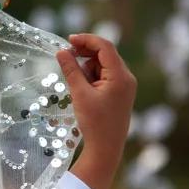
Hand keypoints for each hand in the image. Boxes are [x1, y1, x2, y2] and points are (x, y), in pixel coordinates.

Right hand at [56, 34, 136, 188]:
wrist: (106, 149)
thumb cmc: (94, 122)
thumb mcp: (80, 94)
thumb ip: (71, 70)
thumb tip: (61, 51)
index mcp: (121, 76)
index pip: (105, 47)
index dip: (86, 40)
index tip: (68, 40)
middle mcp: (127, 78)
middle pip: (105, 55)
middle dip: (86, 54)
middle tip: (67, 58)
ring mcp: (125, 86)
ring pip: (103, 66)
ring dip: (88, 68)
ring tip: (77, 86)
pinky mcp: (120, 93)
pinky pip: (105, 76)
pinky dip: (92, 77)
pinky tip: (83, 90)